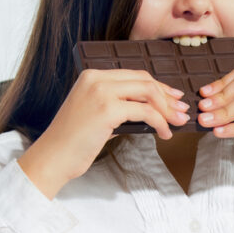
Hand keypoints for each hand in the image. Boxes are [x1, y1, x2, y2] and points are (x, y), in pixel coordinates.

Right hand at [19, 69, 189, 197]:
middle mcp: (96, 78)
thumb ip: (118, 106)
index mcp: (92, 76)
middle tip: (182, 110)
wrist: (52, 157)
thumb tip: (150, 109)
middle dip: (167, 96)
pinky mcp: (107, 109)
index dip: (158, 85)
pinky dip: (159, 122)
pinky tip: (164, 134)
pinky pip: (145, 111)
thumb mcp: (95, 115)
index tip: (173, 97)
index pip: (134, 75)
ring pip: (148, 92)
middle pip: (144, 80)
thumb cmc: (73, 142)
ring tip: (178, 122)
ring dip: (167, 109)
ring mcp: (101, 92)